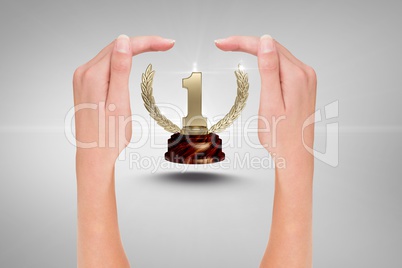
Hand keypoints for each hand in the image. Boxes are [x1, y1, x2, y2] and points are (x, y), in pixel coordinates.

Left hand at [73, 35, 174, 165]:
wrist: (94, 156)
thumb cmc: (108, 136)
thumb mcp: (119, 101)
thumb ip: (120, 69)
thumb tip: (123, 41)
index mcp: (92, 75)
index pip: (123, 47)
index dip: (147, 42)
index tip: (167, 43)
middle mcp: (84, 73)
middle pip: (116, 48)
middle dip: (143, 44)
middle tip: (166, 44)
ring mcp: (83, 79)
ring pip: (111, 55)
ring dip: (132, 50)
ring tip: (155, 48)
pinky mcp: (86, 86)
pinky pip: (105, 65)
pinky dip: (121, 61)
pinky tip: (132, 61)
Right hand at [216, 35, 315, 267]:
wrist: (295, 157)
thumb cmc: (280, 137)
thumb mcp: (270, 103)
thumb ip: (269, 70)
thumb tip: (266, 41)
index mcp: (296, 76)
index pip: (266, 47)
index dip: (242, 42)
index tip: (221, 43)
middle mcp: (305, 73)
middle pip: (273, 47)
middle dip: (246, 43)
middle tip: (222, 45)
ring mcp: (306, 79)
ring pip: (278, 55)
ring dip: (257, 50)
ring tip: (234, 49)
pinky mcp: (303, 85)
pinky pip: (284, 65)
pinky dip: (268, 61)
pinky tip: (257, 61)